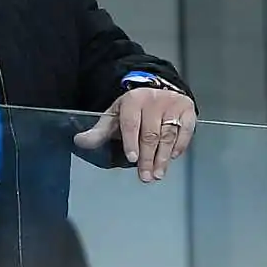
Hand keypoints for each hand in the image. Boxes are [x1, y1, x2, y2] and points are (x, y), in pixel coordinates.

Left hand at [73, 88, 196, 182]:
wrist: (158, 90)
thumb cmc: (133, 109)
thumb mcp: (114, 116)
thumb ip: (99, 132)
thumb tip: (79, 141)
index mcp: (132, 100)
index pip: (131, 123)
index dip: (131, 141)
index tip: (131, 159)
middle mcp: (154, 100)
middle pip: (150, 133)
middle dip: (147, 157)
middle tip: (146, 176)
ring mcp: (172, 104)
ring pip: (168, 135)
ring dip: (163, 157)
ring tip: (158, 174)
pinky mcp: (188, 110)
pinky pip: (185, 132)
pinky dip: (179, 146)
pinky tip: (172, 158)